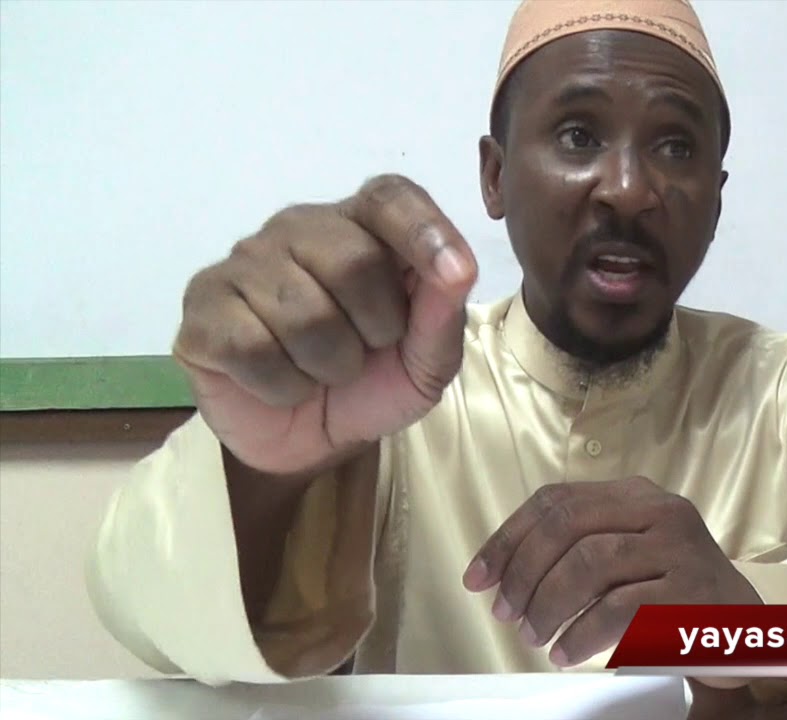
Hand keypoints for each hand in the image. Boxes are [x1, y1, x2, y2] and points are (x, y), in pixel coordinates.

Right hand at [173, 174, 476, 475]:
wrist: (312, 440)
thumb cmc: (375, 382)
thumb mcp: (427, 361)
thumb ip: (443, 314)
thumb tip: (458, 270)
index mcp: (362, 224)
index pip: (390, 197)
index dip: (424, 230)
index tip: (455, 274)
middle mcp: (301, 227)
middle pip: (353, 260)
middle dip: (376, 328)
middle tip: (367, 349)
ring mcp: (245, 262)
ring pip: (303, 313)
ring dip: (329, 365)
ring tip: (323, 370)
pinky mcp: (203, 308)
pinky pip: (251, 346)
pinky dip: (281, 384)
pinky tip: (281, 382)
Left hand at [462, 476, 761, 668]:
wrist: (745, 627)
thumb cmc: (671, 593)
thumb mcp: (628, 554)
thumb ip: (576, 547)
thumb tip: (499, 572)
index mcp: (636, 495)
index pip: (557, 500)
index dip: (509, 537)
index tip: (478, 578)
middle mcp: (661, 511)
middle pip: (568, 526)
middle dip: (523, 571)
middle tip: (506, 612)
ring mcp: (680, 548)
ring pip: (590, 564)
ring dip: (548, 604)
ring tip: (535, 635)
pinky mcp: (691, 591)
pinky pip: (618, 608)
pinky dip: (581, 633)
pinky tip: (567, 652)